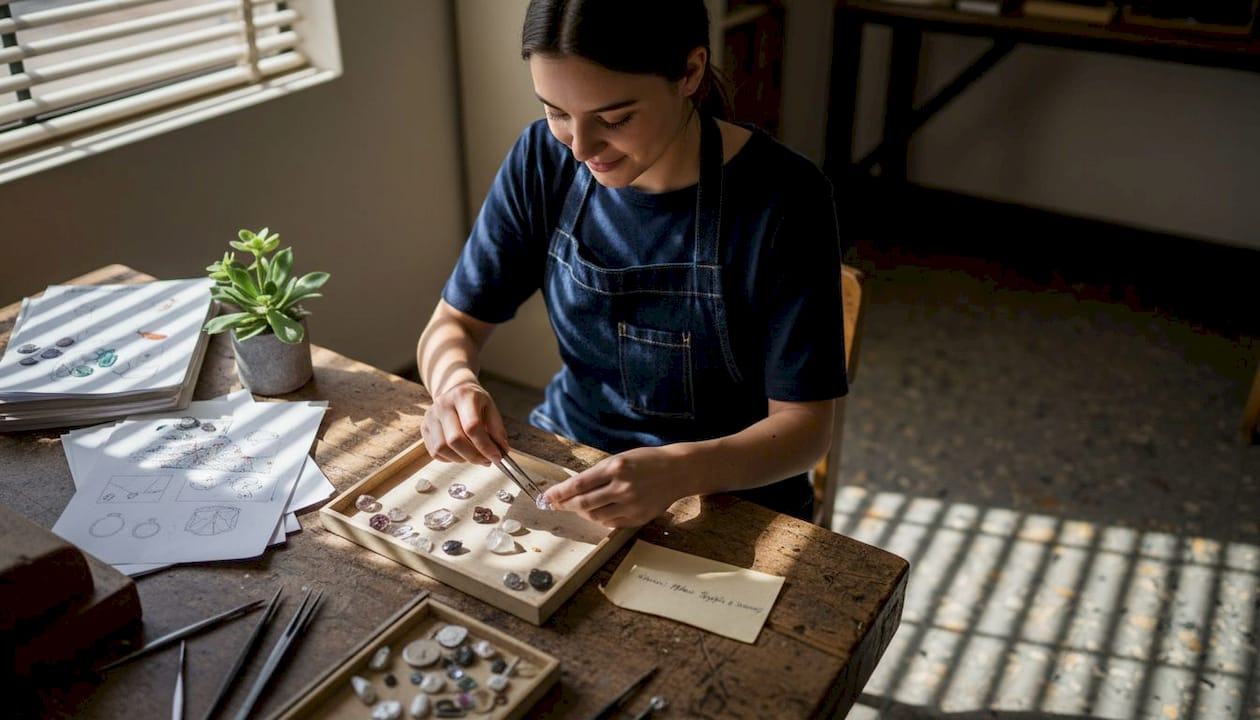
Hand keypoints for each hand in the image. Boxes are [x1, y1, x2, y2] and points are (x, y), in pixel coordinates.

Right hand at [421, 381, 508, 464]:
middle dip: (474, 456)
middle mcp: (443, 404)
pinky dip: (451, 458)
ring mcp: (430, 416)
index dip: (485, 446)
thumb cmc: (475, 401)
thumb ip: (497, 429)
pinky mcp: (424, 428)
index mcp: (463, 396)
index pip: (472, 426)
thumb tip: (501, 451)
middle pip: (455, 439)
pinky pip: (436, 452)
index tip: (497, 457)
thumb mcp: (491, 408)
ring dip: (462, 458)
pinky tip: (461, 452)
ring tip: (474, 455)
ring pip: (442, 448)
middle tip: (486, 460)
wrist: (454, 390)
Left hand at [542, 446, 693, 527]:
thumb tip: (572, 488)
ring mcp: (631, 505)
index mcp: (616, 468)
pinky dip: (599, 518)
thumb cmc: (646, 461)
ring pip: (595, 516)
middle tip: (554, 505)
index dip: (559, 493)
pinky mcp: (638, 517)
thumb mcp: (620, 459)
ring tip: (576, 507)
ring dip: (581, 513)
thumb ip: (598, 473)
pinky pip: (610, 522)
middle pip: (583, 503)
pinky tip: (596, 512)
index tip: (547, 496)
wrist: (678, 471)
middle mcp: (622, 487)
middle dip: (564, 505)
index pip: (579, 484)